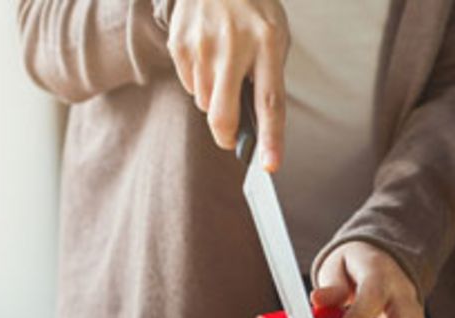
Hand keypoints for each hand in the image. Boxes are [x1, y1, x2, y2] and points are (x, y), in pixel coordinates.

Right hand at [167, 0, 287, 169]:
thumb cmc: (253, 10)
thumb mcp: (275, 35)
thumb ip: (269, 75)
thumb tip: (256, 122)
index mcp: (267, 43)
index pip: (270, 102)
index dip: (271, 138)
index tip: (269, 165)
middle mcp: (233, 46)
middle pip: (224, 113)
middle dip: (226, 136)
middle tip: (230, 139)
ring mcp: (201, 45)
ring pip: (205, 103)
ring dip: (215, 101)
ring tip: (224, 72)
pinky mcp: (179, 44)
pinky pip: (190, 86)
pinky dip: (200, 83)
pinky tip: (208, 58)